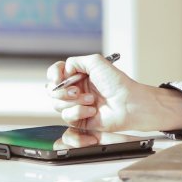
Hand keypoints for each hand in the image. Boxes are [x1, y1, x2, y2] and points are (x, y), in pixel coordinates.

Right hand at [45, 53, 181, 133]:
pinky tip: (92, 111)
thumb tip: (63, 69)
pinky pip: (67, 118)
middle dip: (62, 91)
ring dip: (74, 102)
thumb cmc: (117, 84)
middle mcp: (75, 90)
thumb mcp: (96, 62)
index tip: (58, 78)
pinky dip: (79, 113)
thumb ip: (76, 61)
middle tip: (77, 91)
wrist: (128, 104)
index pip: (55, 74)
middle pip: (52, 91)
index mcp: (78, 76)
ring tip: (92, 101)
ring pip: (58, 105)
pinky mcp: (79, 120)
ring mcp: (76, 105)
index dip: (53, 75)